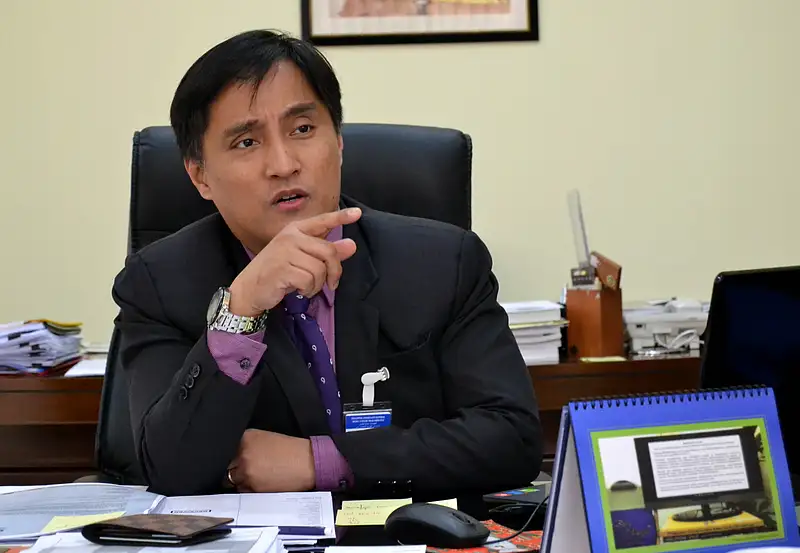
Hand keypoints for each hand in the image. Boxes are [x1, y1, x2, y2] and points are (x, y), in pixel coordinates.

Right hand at [228, 208, 361, 315]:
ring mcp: (285, 251)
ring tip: (305, 286)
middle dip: (334, 271)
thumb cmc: (277, 272)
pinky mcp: (282, 268)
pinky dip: (307, 290)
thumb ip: (326, 252)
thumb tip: (352, 245)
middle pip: (329, 251)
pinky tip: (296, 289)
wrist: (249, 289)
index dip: (340, 218)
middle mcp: (290, 236)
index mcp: (295, 230)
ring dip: (317, 284)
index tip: (357, 213)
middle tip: (331, 283)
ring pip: (320, 269)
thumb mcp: (302, 260)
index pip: (321, 221)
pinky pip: (310, 280)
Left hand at [228, 429, 315, 492]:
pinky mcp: (251, 486)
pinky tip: (261, 484)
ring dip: (240, 480)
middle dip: (235, 468)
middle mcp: (243, 452)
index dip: (233, 456)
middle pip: (227, 465)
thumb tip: (235, 454)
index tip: (241, 460)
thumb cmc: (292, 451)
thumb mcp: (267, 438)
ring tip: (258, 477)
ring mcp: (246, 470)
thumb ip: (249, 444)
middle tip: (251, 469)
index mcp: (247, 437)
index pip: (227, 449)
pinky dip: (248, 489)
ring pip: (232, 479)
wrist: (309, 464)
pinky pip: (242, 490)